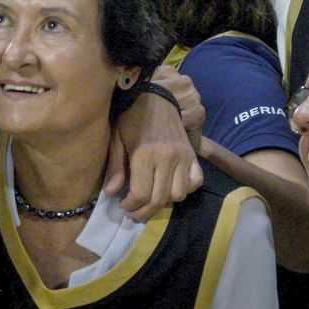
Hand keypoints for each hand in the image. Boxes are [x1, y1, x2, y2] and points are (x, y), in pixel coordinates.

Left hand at [107, 75, 203, 220]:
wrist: (156, 97)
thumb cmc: (131, 117)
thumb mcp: (116, 138)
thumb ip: (115, 166)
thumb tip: (112, 193)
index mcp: (145, 154)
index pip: (141, 194)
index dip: (131, 205)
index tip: (123, 204)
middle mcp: (167, 158)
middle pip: (160, 199)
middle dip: (144, 211)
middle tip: (134, 211)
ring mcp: (183, 157)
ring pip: (179, 194)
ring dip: (164, 202)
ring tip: (151, 198)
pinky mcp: (193, 154)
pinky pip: (196, 181)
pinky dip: (186, 189)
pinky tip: (172, 186)